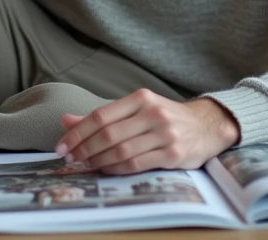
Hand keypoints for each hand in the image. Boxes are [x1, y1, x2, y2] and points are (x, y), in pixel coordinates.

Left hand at [54, 89, 240, 173]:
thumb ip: (103, 116)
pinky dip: (116, 169)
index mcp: (141, 98)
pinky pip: (137, 164)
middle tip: (70, 158)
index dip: (78, 132)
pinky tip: (106, 169)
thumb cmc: (165, 117)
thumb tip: (66, 121)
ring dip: (98, 161)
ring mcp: (165, 134)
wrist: (206, 126)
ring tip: (85, 165)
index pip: (101, 115)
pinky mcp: (174, 154)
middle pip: (108, 134)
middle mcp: (153, 113)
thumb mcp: (136, 109)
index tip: (62, 146)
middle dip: (84, 149)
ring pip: (121, 151)